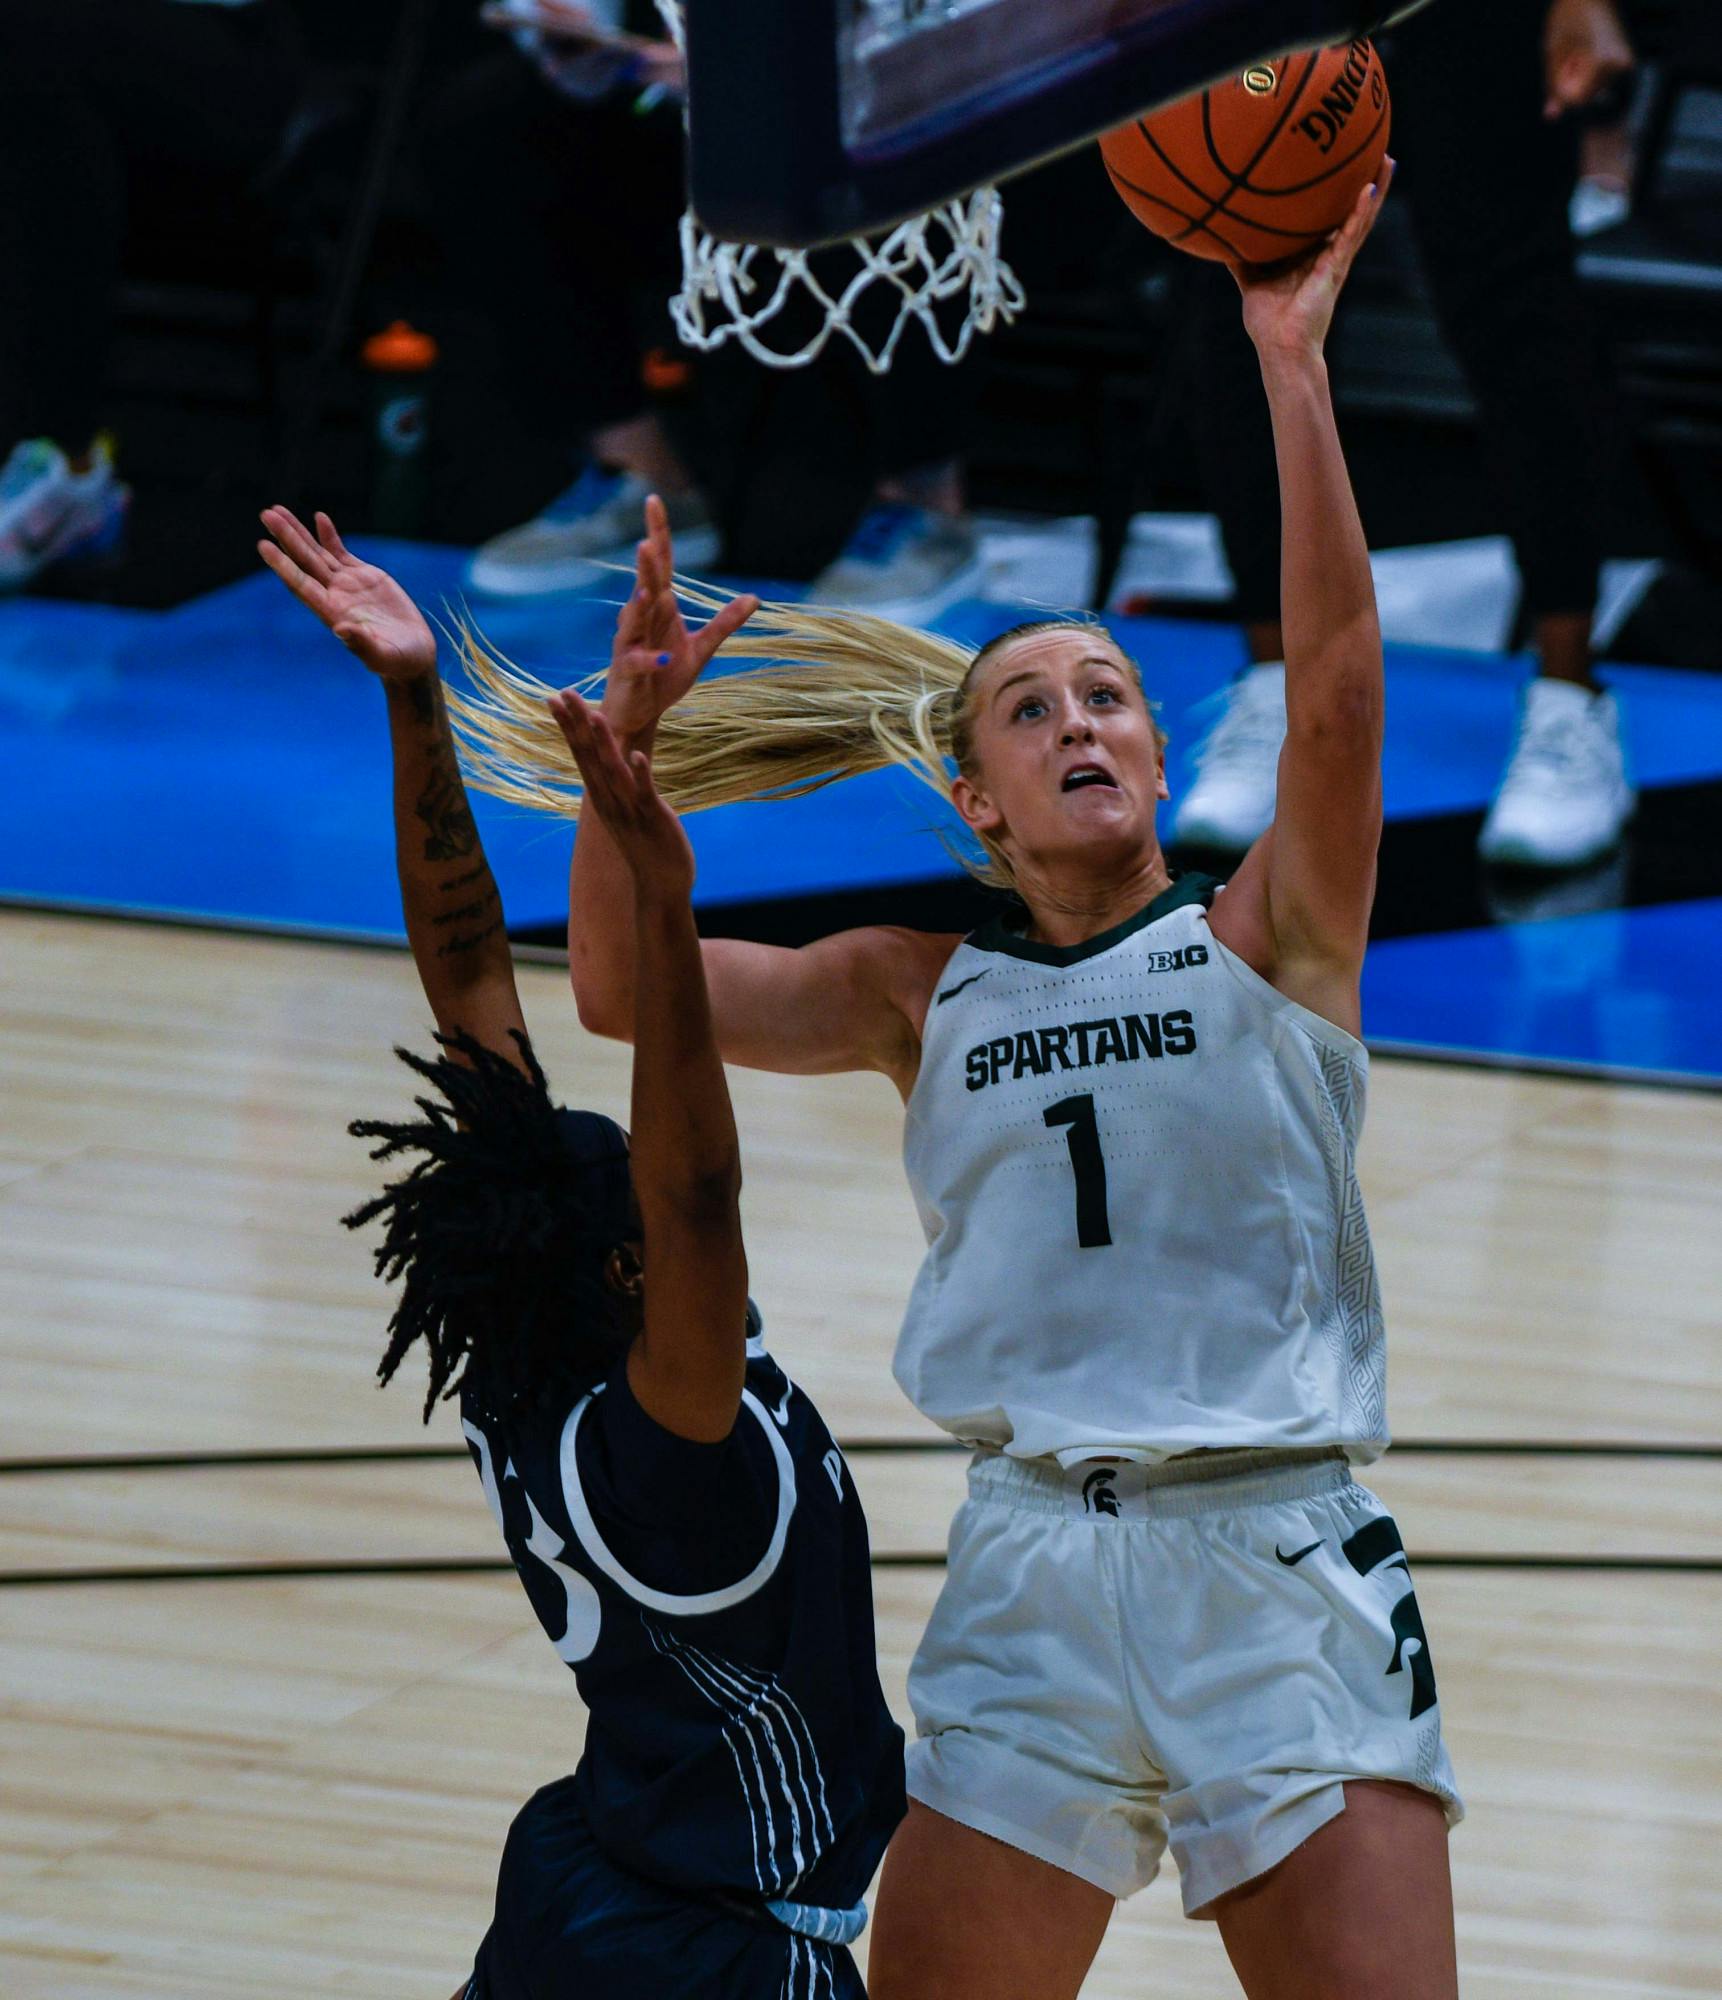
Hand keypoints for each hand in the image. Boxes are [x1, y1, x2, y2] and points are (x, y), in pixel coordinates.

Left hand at [258, 506, 436, 681]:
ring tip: (277, 510)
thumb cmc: (396, 661)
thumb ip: (361, 643)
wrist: (412, 655)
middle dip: (286, 538)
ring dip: (297, 532)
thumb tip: (340, 630)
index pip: (302, 584)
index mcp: (333, 612)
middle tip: (266, 514)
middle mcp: (333, 595)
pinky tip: (318, 517)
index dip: (283, 565)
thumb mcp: (381, 655)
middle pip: (304, 562)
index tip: (264, 546)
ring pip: (316, 553)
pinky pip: (340, 552)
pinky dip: (328, 535)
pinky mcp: (362, 576)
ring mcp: (346, 584)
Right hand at [550, 688, 695, 896]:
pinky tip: (636, 755)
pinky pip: (644, 793)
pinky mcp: (653, 818)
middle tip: (562, 692)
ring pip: (612, 771)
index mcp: (601, 795)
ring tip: (595, 714)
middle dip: (576, 724)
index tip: (554, 698)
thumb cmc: (645, 844)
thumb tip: (612, 761)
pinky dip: (640, 774)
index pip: (580, 754)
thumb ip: (617, 784)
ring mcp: (629, 810)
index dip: (568, 726)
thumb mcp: (625, 808)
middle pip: (588, 756)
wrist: (660, 885)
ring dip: (603, 743)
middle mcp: (609, 800)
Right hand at [602, 494, 756, 744]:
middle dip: (645, 565)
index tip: (653, 500)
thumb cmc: (663, 677)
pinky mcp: (627, 671)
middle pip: (644, 586)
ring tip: (649, 591)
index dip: (657, 533)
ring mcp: (630, 645)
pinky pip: (637, 662)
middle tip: (646, 540)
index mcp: (659, 609)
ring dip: (640, 607)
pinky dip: (650, 660)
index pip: (659, 566)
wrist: (639, 715)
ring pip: (633, 621)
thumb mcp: (701, 650)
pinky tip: (662, 657)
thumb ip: (724, 623)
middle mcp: (640, 620)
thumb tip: (754, 598)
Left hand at [1233, 165, 1392, 363]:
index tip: (1337, 167)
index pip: (1325, 220)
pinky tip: (1369, 188)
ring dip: (1375, 190)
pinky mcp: (1337, 268)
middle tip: (1374, 153)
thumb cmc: (1268, 323)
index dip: (1333, 197)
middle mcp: (1327, 255)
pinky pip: (1351, 234)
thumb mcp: (1251, 282)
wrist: (1280, 347)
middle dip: (1362, 185)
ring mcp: (1335, 260)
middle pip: (1348, 213)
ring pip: (1360, 219)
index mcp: (1310, 257)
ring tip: (1386, 160)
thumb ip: (1241, 260)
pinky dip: (1361, 211)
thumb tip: (1221, 240)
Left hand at [1544, 0, 1633, 119]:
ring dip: (1580, 76)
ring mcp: (1626, 64)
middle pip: (1585, 98)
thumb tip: (1550, 116)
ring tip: (1582, 47)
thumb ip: (1553, 86)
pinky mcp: (1627, 63)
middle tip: (1573, 50)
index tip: (1565, 60)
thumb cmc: (1567, 18)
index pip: (1576, 101)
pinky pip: (1600, 83)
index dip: (1563, 86)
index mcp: (1602, 62)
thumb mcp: (1553, 52)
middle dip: (1572, 82)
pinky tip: (1591, 50)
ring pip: (1593, 91)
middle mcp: (1620, 64)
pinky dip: (1589, 72)